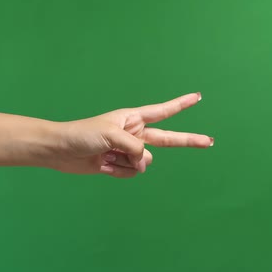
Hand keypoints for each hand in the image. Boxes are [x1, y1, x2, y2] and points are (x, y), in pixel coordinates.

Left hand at [51, 92, 213, 177]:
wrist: (61, 151)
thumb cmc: (82, 134)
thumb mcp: (111, 135)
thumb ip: (134, 148)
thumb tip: (146, 162)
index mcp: (132, 118)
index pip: (163, 111)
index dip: (181, 105)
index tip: (198, 97)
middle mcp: (133, 133)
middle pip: (167, 139)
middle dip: (188, 140)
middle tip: (210, 141)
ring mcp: (127, 151)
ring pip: (144, 162)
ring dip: (128, 163)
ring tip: (107, 156)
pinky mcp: (119, 165)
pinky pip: (131, 173)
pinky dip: (119, 172)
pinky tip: (104, 166)